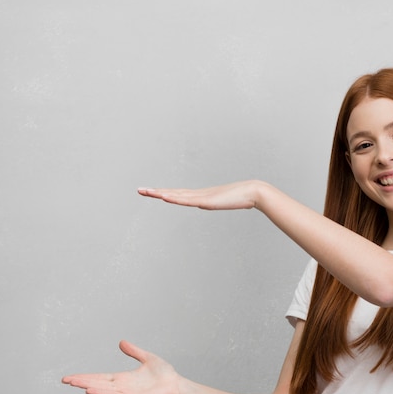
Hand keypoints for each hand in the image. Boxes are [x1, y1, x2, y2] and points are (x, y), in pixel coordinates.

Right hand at [62, 341, 180, 393]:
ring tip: (74, 384)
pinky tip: (91, 391)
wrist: (176, 384)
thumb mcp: (146, 357)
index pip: (99, 377)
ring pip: (103, 389)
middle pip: (97, 383)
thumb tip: (121, 342)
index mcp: (123, 378)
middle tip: (64, 380)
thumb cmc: (164, 374)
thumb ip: (133, 351)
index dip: (85, 376)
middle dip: (81, 381)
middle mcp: (121, 386)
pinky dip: (102, 393)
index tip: (70, 377)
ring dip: (88, 386)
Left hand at [137, 180, 264, 209]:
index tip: (150, 192)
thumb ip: (214, 202)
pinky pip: (188, 200)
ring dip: (161, 194)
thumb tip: (208, 203)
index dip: (164, 192)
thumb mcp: (222, 202)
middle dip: (155, 191)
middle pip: (173, 193)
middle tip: (139, 190)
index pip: (177, 194)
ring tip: (147, 192)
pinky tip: (165, 198)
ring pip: (177, 195)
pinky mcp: (207, 201)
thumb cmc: (241, 197)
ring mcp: (202, 196)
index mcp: (200, 195)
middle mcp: (198, 194)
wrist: (253, 192)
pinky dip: (175, 199)